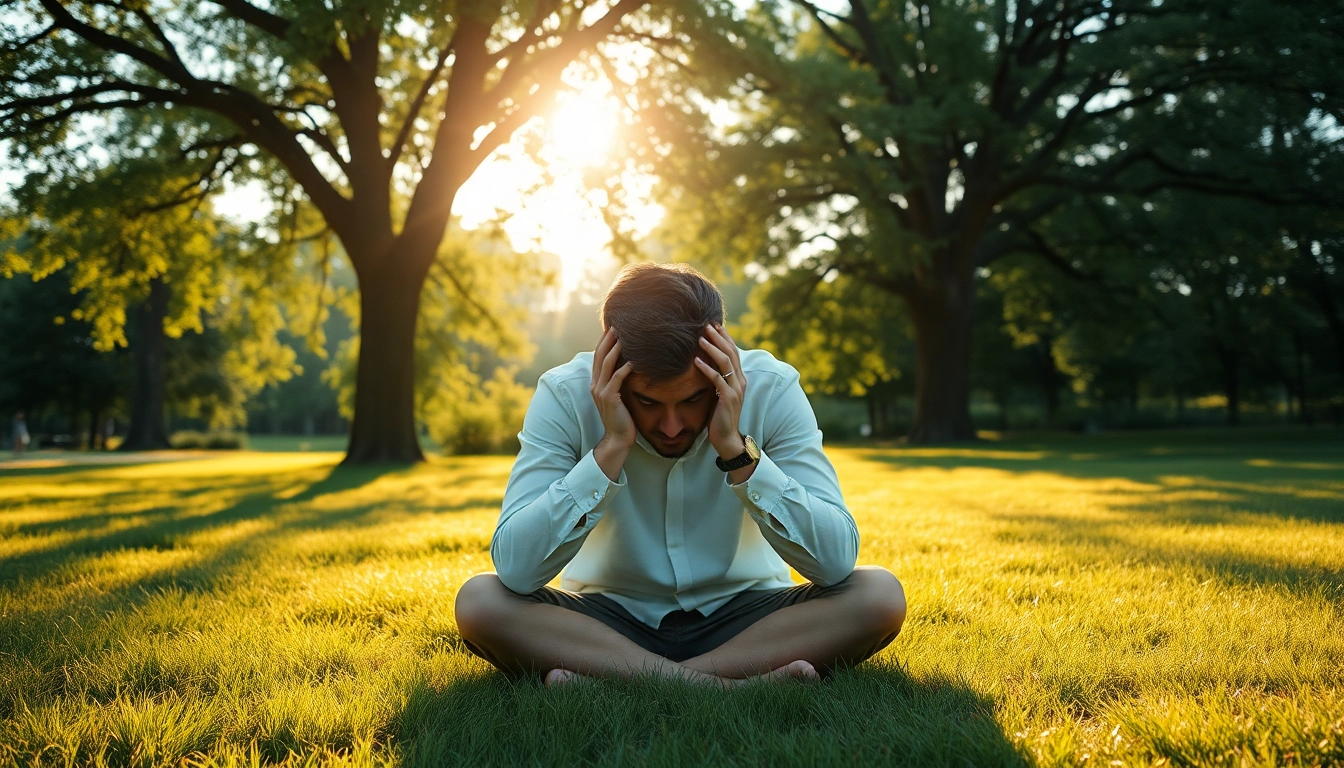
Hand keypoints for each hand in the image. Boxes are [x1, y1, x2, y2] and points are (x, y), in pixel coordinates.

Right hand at [591, 329, 635, 479]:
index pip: (598, 357)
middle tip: (617, 325)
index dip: (604, 342)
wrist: (617, 439)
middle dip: (608, 340)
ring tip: (624, 336)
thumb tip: (630, 365)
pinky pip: (617, 379)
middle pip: (600, 357)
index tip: (612, 327)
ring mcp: (601, 392)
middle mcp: (595, 385)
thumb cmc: (622, 417)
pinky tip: (634, 360)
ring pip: (607, 365)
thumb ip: (619, 381)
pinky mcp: (610, 399)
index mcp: (596, 383)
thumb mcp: (618, 396)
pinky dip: (625, 368)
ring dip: (615, 349)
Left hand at [694, 324, 747, 459]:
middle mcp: (740, 381)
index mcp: (740, 378)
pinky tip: (696, 361)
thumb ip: (718, 378)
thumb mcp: (720, 393)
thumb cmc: (720, 415)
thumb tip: (706, 363)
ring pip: (726, 363)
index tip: (714, 325)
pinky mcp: (728, 398)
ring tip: (700, 339)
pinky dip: (706, 369)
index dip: (725, 337)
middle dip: (718, 337)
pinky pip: (717, 379)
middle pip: (731, 353)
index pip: (734, 352)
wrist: (727, 437)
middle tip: (706, 325)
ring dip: (712, 349)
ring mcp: (735, 389)